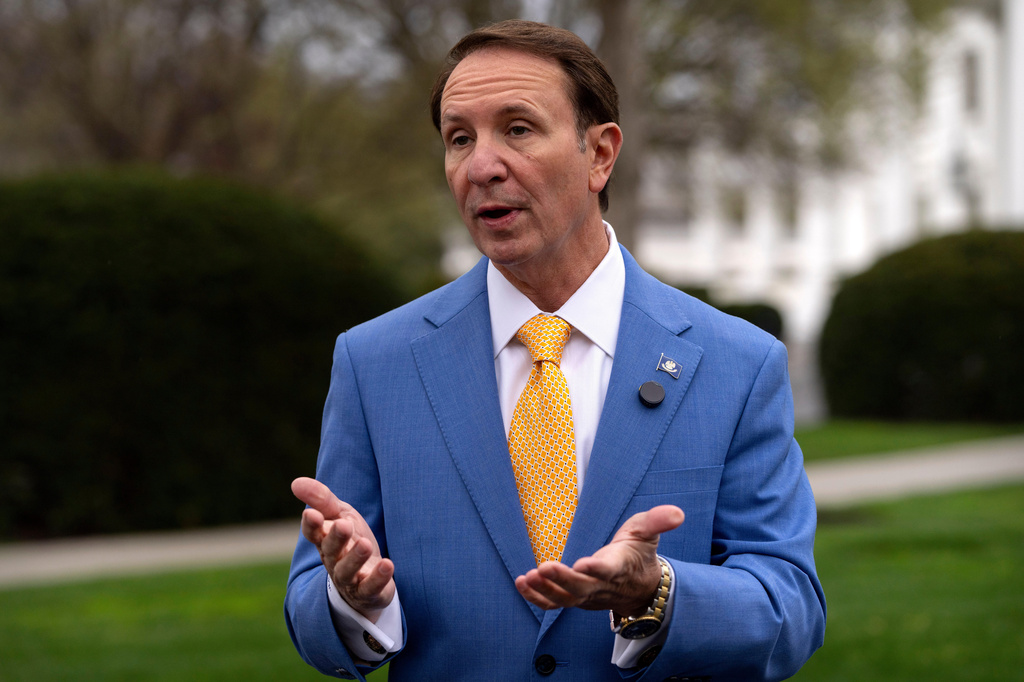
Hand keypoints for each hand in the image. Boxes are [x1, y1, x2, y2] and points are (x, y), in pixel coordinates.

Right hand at [291, 477, 395, 621]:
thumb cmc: (351, 540)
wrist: (368, 577)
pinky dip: (378, 578)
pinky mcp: (368, 592)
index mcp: (324, 540)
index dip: (311, 525)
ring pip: (347, 571)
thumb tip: (296, 482)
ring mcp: (350, 579)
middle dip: (336, 538)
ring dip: (355, 558)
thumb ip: (322, 499)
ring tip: (365, 545)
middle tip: (344, 525)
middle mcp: (334, 560)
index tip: (311, 514)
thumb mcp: (340, 515)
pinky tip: (388, 565)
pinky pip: (370, 588)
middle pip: (331, 550)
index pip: (313, 533)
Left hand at [514, 505, 683, 616]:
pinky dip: (538, 598)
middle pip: (581, 588)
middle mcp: (602, 585)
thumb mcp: (648, 532)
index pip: (609, 570)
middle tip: (543, 568)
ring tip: (528, 578)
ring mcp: (588, 596)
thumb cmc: (639, 553)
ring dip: (546, 591)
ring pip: (566, 599)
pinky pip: (555, 604)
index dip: (597, 569)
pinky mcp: (576, 600)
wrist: (640, 587)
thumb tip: (677, 513)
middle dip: (562, 580)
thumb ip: (658, 520)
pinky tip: (522, 584)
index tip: (584, 564)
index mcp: (619, 567)